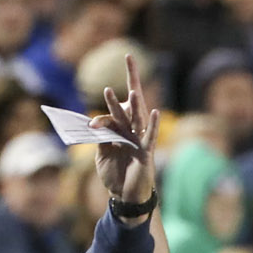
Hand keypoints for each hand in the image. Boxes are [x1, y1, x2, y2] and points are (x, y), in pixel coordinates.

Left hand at [93, 53, 159, 212]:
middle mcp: (131, 131)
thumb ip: (101, 137)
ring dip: (134, 106)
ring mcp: (139, 141)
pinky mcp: (146, 153)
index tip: (129, 55)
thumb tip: (96, 124)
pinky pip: (150, 137)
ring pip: (137, 119)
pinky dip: (153, 125)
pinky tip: (156, 112)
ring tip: (131, 93)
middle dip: (130, 83)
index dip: (126, 80)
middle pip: (129, 105)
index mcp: (121, 129)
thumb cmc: (115, 174)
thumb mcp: (102, 154)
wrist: (124, 197)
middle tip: (125, 64)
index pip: (121, 101)